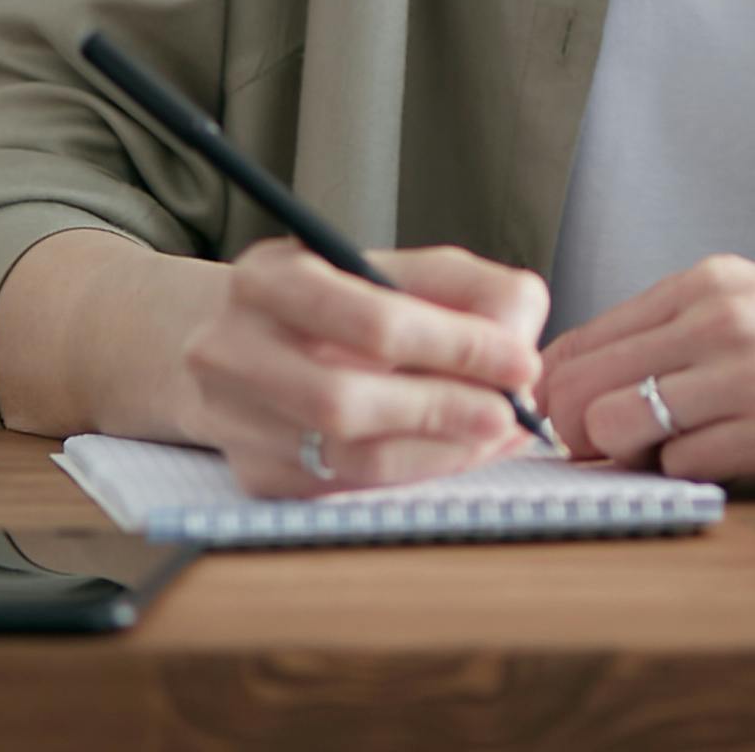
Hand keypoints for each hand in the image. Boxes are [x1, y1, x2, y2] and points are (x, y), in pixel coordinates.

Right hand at [180, 239, 550, 498]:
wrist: (241, 344)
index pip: (373, 320)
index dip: (458, 346)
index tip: (521, 362)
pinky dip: (417, 472)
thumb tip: (518, 342)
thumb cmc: (337, 301)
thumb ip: (470, 289)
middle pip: (346, 399)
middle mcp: (233, 350)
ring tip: (495, 434)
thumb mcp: (398, 267)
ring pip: (350, 457)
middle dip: (445, 409)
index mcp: (270, 278)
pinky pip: (350, 488)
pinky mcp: (255, 475)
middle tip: (511, 413)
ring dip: (440, 451)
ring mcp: (235, 420)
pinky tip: (458, 451)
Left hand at [533, 254, 754, 485]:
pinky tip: (744, 459)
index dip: (559, 401)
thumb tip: (573, 397)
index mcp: (713, 282)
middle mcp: (724, 314)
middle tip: (624, 454)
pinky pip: (684, 465)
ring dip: (641, 456)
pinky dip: (698, 475)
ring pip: (618, 427)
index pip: (576, 344)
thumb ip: (678, 340)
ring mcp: (754, 367)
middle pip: (578, 388)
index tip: (579, 430)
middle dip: (584, 435)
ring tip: (694, 450)